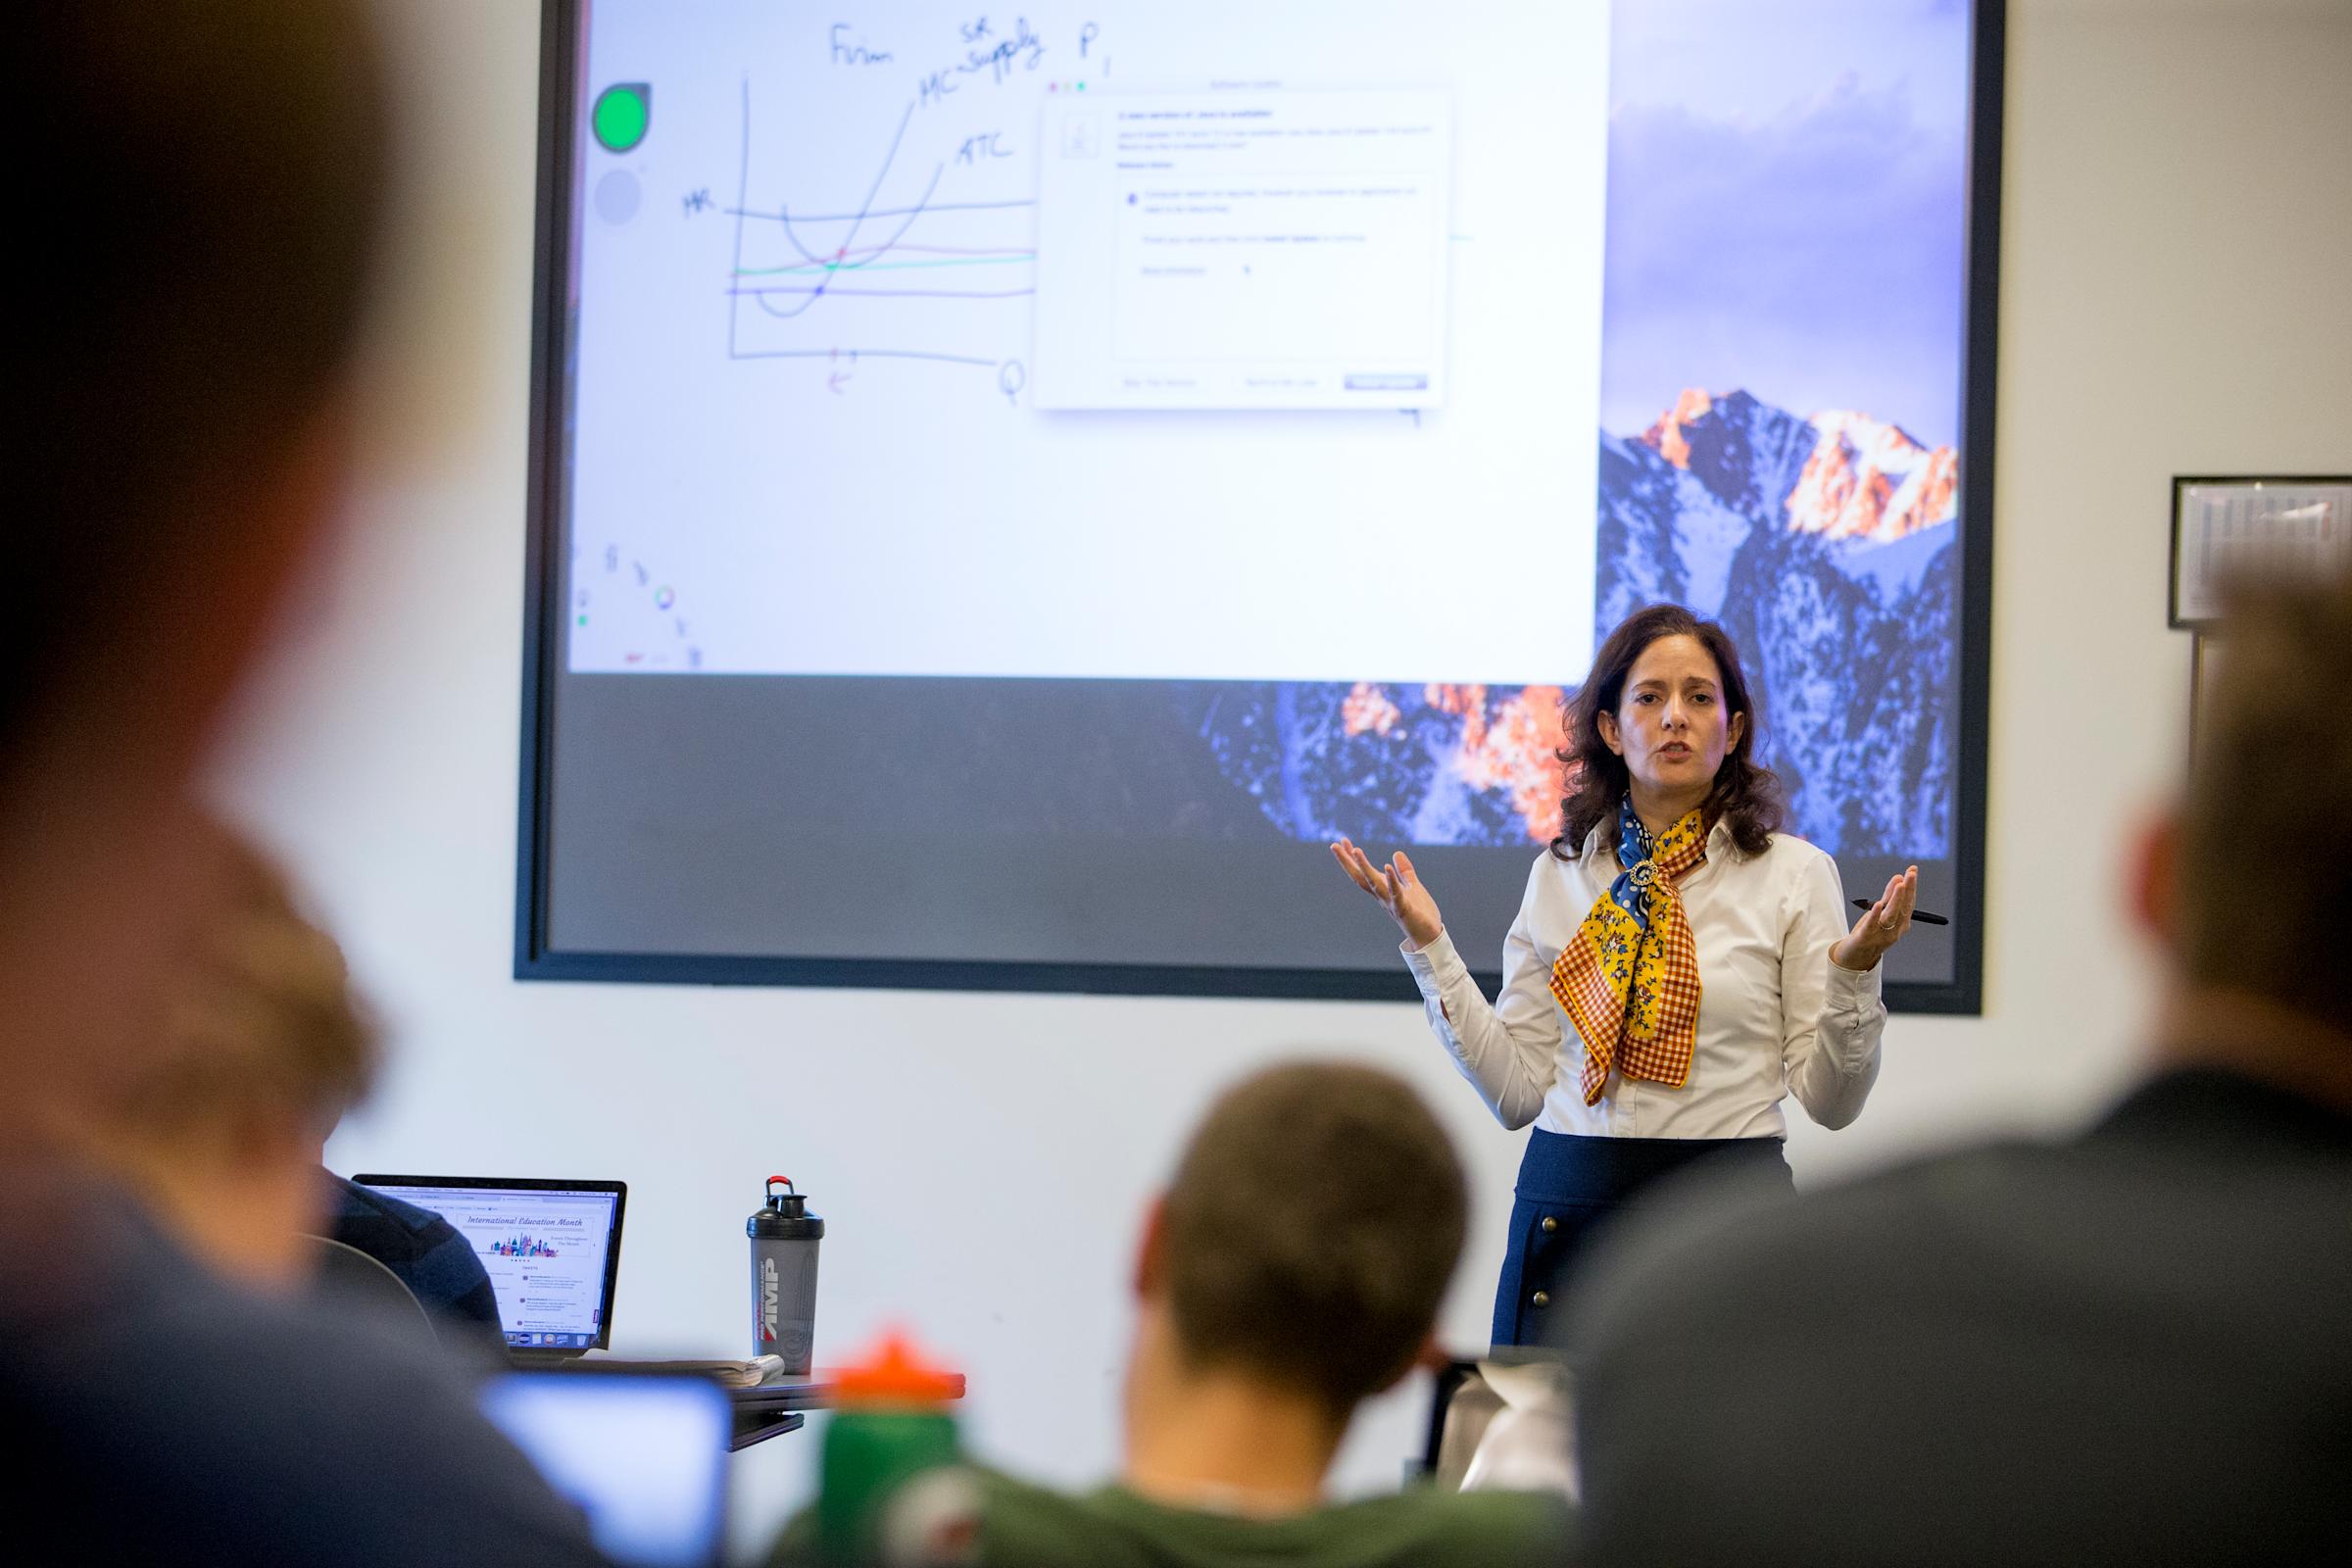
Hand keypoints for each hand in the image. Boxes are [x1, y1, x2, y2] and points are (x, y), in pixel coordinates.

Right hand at [1330, 838, 1444, 949]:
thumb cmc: (1420, 913)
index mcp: (1383, 890)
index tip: (1343, 842)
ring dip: (1364, 867)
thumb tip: (1396, 853)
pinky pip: (1395, 893)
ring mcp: (1391, 902)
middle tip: (1334, 845)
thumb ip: (1404, 871)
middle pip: (1360, 877)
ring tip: (1355, 850)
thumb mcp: (1413, 887)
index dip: (1352, 858)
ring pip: (1373, 883)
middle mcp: (1382, 896)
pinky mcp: (1403, 908)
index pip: (1363, 872)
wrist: (1429, 937)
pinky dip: (1391, 880)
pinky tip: (1386, 866)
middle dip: (1347, 862)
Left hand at [1830, 865, 1917, 971]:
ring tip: (1900, 885)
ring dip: (1896, 900)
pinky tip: (1878, 904)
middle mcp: (1895, 930)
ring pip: (1891, 916)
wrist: (1856, 957)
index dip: (1912, 887)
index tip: (1913, 870)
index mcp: (1901, 923)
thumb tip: (1899, 877)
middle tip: (1911, 874)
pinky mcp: (1866, 937)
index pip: (1909, 903)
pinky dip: (1876, 915)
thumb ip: (1888, 896)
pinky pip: (1872, 925)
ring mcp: (1881, 935)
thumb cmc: (1871, 932)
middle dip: (1908, 890)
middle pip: (1903, 908)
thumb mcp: (1881, 913)